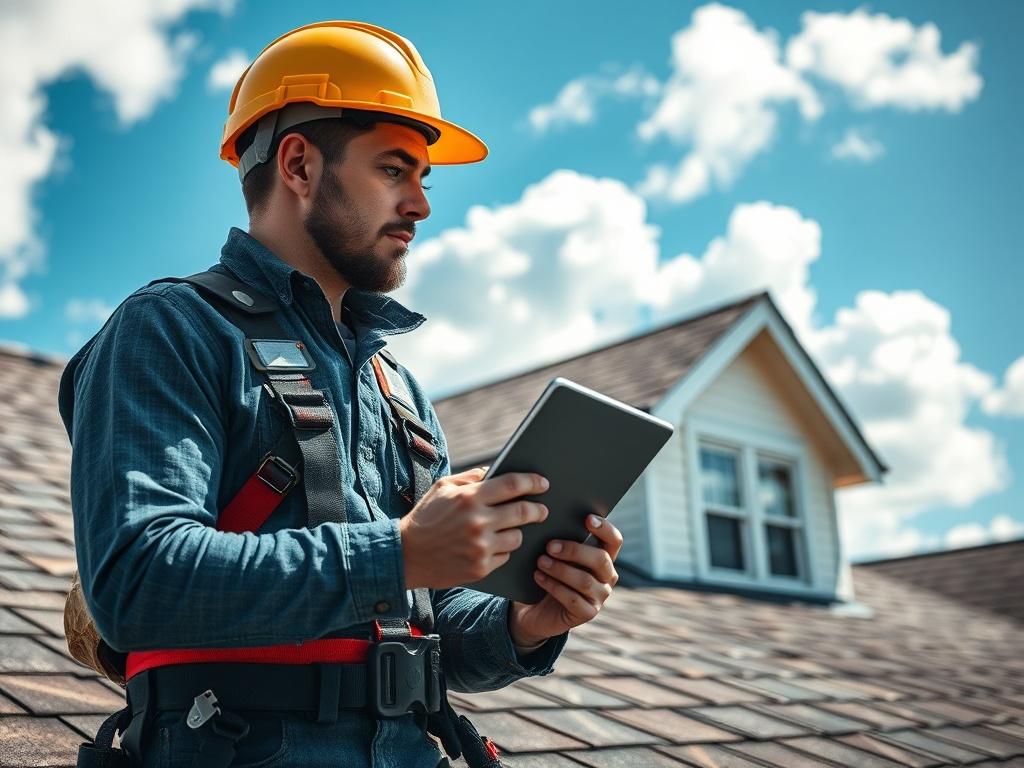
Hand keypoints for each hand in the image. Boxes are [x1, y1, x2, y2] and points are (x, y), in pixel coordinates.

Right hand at [399, 466, 549, 589]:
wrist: (405, 555)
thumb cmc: (425, 517)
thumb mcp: (443, 488)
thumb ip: (472, 477)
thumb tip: (496, 471)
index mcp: (470, 497)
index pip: (513, 485)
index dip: (533, 482)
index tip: (543, 483)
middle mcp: (478, 522)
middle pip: (523, 512)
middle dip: (538, 510)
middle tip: (542, 510)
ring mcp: (481, 547)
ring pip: (517, 537)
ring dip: (517, 531)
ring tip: (509, 529)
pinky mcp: (481, 568)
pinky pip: (505, 556)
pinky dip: (502, 550)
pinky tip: (492, 546)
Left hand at [508, 512, 621, 646]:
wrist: (535, 609)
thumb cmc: (548, 574)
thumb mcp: (556, 556)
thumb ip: (561, 542)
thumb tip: (552, 522)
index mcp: (604, 557)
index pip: (614, 541)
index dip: (604, 529)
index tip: (587, 518)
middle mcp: (607, 577)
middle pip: (600, 559)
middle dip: (574, 550)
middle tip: (550, 546)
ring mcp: (599, 597)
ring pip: (585, 580)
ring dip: (560, 569)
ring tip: (541, 561)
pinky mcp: (588, 613)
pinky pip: (573, 599)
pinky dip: (554, 586)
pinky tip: (539, 577)